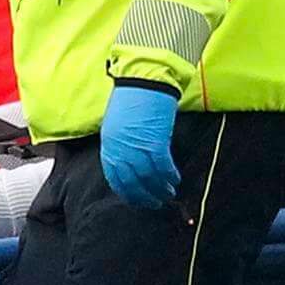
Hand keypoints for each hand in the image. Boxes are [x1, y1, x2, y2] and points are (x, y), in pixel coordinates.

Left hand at [99, 82, 180, 206]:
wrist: (143, 81)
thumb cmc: (130, 99)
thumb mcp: (116, 125)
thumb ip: (120, 145)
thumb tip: (129, 162)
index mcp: (109, 146)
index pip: (115, 178)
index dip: (127, 192)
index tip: (136, 200)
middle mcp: (121, 150)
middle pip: (132, 182)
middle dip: (144, 196)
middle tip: (155, 203)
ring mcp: (137, 147)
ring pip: (149, 178)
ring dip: (160, 189)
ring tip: (168, 194)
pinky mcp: (155, 142)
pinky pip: (163, 166)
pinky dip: (170, 176)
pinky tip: (175, 180)